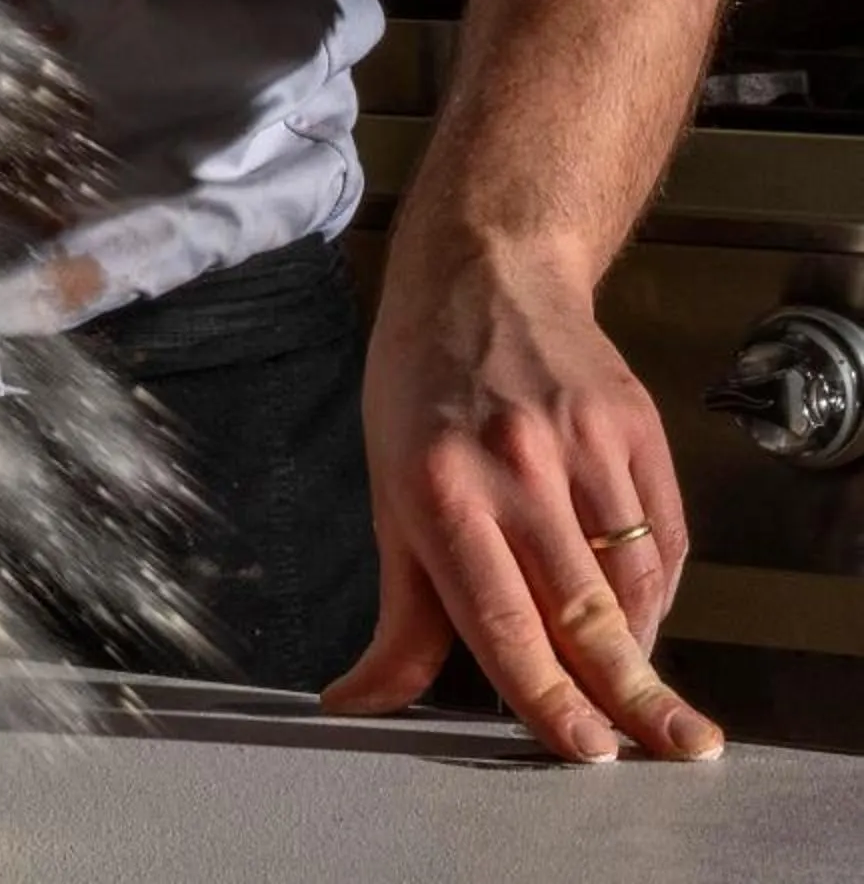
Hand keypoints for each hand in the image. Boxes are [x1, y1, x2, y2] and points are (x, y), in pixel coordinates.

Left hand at [322, 235, 719, 761]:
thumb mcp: (387, 487)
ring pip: (634, 580)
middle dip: (627, 695)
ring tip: (640, 684)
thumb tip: (359, 702)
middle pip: (582, 611)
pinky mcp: (632, 424)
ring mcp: (580, 442)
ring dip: (642, 644)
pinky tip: (640, 607)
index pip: (500, 619)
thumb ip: (399, 611)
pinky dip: (659, 585)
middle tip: (665, 750)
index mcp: (438, 488)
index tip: (584, 750)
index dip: (545, 696)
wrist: (483, 274)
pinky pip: (663, 535)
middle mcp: (513, 465)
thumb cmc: (420, 388)